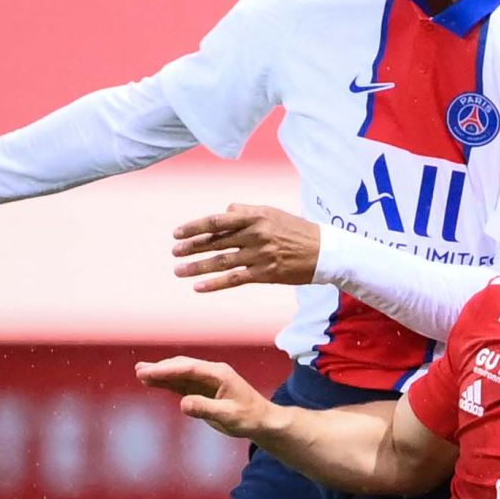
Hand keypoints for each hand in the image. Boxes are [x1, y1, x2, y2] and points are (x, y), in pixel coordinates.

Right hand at [136, 357, 272, 437]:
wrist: (261, 420)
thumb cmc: (248, 417)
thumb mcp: (228, 416)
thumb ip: (205, 408)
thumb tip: (182, 403)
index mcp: (219, 374)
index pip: (189, 368)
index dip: (168, 370)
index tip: (150, 372)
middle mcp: (212, 373)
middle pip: (182, 366)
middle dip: (161, 368)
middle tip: (140, 371)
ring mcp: (206, 381)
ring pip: (180, 374)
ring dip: (161, 373)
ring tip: (140, 372)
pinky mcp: (203, 390)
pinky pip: (181, 384)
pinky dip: (167, 382)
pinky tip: (153, 382)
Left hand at [172, 204, 320, 291]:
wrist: (324, 251)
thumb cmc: (297, 230)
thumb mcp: (273, 213)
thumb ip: (246, 211)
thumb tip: (225, 211)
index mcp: (256, 217)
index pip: (217, 221)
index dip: (195, 227)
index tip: (177, 233)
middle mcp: (256, 234)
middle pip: (216, 241)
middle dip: (192, 247)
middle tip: (175, 252)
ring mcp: (260, 255)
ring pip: (221, 261)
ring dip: (197, 267)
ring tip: (179, 271)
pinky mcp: (265, 273)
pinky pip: (234, 279)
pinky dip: (214, 284)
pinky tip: (198, 287)